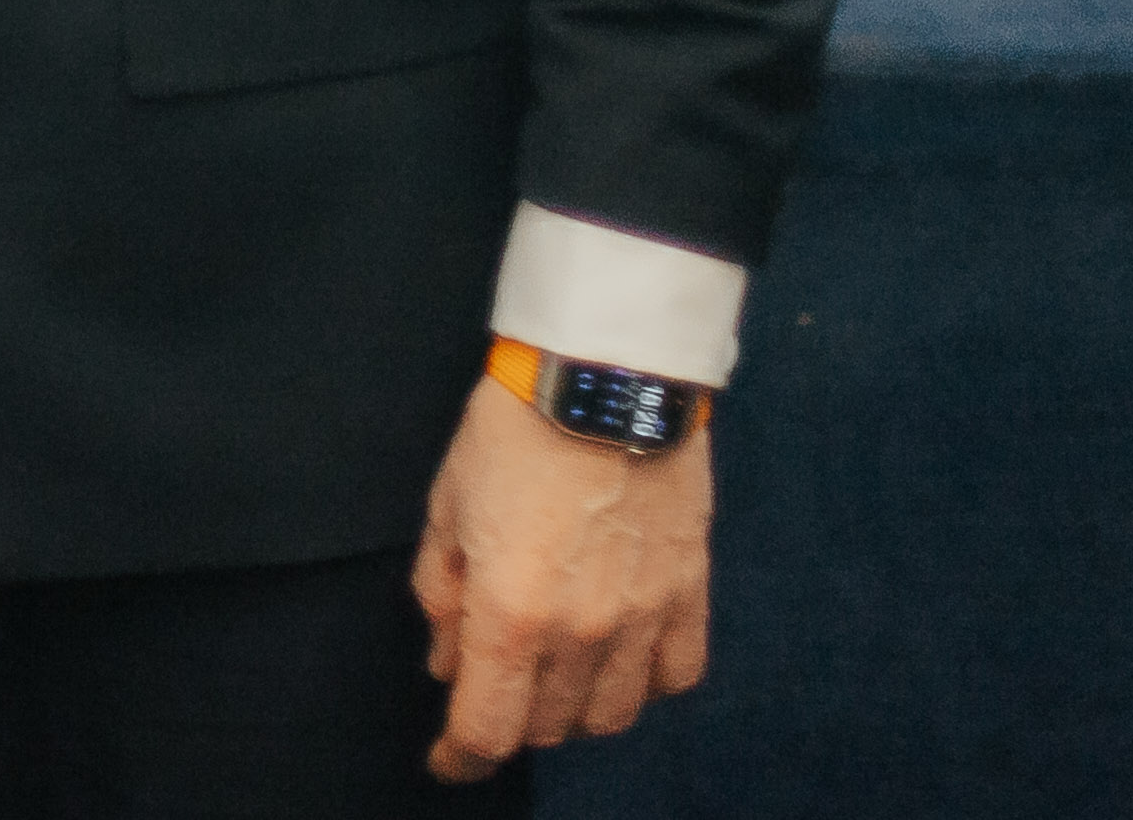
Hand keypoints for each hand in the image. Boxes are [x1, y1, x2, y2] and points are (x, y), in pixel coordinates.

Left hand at [414, 376, 714, 781]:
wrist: (603, 373)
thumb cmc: (512, 432)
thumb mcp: (448, 509)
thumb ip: (444, 597)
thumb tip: (448, 662)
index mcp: (511, 613)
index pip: (487, 729)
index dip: (460, 756)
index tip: (448, 759)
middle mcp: (582, 631)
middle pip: (547, 726)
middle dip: (510, 717)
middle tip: (495, 682)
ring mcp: (643, 615)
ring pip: (612, 714)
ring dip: (575, 707)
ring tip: (555, 672)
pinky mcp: (689, 590)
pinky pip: (676, 675)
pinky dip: (646, 683)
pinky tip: (620, 659)